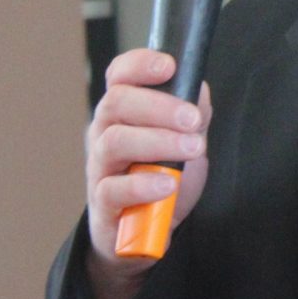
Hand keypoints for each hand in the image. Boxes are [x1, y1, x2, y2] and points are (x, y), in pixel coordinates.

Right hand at [85, 50, 210, 298]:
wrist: (143, 235)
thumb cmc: (160, 179)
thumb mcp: (184, 143)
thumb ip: (192, 115)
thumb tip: (198, 89)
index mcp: (123, 112)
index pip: (119, 76)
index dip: (139, 64)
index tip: (168, 65)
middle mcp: (104, 133)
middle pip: (117, 103)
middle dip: (159, 106)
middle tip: (194, 120)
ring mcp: (99, 168)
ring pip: (114, 141)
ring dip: (158, 141)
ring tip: (192, 149)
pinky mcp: (103, 204)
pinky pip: (113, 189)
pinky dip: (143, 184)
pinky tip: (168, 184)